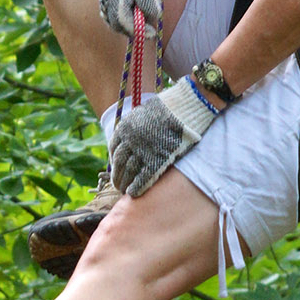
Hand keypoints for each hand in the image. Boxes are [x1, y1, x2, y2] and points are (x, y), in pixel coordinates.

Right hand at [98, 0, 161, 37]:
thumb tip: (153, 17)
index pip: (123, 22)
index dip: (138, 30)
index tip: (152, 33)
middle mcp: (105, 2)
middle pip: (119, 25)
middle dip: (136, 29)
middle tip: (151, 28)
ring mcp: (105, 3)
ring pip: (118, 23)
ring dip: (132, 24)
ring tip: (145, 14)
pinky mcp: (108, 3)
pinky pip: (117, 17)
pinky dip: (128, 19)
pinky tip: (138, 11)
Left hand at [110, 77, 218, 196]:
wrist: (185, 106)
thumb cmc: (169, 108)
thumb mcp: (145, 114)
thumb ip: (136, 127)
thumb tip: (132, 140)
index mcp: (125, 128)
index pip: (114, 148)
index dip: (115, 161)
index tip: (117, 168)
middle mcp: (130, 140)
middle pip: (119, 163)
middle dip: (118, 175)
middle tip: (118, 185)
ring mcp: (142, 150)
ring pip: (128, 172)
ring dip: (125, 183)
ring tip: (125, 191)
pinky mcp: (156, 159)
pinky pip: (143, 177)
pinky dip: (136, 186)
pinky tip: (133, 193)